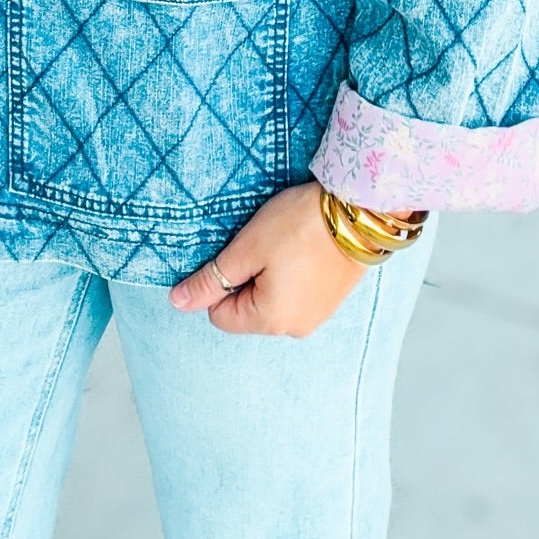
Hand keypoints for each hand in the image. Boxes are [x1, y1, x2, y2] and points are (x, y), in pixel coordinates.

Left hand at [170, 182, 368, 337]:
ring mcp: (317, 315)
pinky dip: (293, 272)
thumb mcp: (247, 248)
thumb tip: (178, 302)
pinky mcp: (331, 299)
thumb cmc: (301, 226)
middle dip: (248, 276)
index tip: (242, 251)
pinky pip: (296, 292)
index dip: (222, 279)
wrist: (360, 211)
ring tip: (288, 243)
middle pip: (247, 308)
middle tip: (266, 244)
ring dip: (271, 272)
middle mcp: (295, 328)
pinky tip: (304, 247)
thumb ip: (211, 280)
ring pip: (272, 298)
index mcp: (270, 321)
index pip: (220, 315)